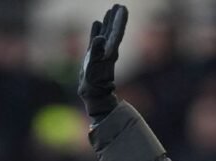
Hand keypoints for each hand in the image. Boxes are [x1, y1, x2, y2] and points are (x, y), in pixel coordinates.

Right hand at [78, 4, 128, 124]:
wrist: (93, 96)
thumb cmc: (93, 85)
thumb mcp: (93, 70)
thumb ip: (96, 53)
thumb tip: (100, 38)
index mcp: (110, 52)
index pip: (116, 33)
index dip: (119, 21)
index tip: (122, 8)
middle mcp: (108, 51)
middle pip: (113, 31)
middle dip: (116, 18)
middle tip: (119, 5)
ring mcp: (102, 53)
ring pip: (106, 33)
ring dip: (108, 22)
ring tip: (110, 9)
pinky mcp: (95, 56)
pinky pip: (97, 39)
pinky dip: (98, 30)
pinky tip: (97, 23)